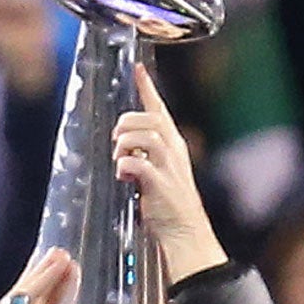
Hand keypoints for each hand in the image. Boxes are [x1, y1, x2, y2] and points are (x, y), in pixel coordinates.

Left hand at [114, 62, 227, 283]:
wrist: (185, 234)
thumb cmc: (168, 205)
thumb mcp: (158, 173)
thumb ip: (142, 157)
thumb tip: (122, 150)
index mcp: (172, 144)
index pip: (159, 108)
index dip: (147, 88)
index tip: (137, 69)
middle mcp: (173, 150)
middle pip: (147, 118)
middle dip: (125, 125)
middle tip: (118, 143)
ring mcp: (168, 167)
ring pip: (143, 136)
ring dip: (124, 145)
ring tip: (121, 160)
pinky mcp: (160, 185)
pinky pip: (137, 164)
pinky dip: (125, 166)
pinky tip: (125, 176)